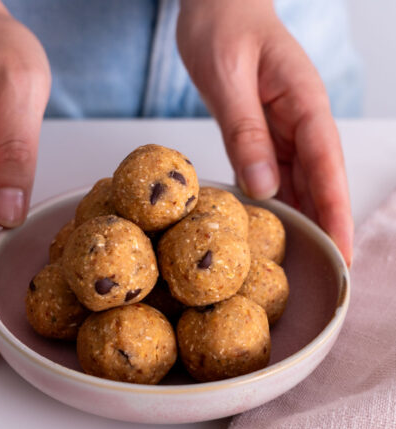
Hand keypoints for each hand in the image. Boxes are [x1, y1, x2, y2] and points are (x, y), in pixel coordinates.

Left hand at [178, 0, 352, 265]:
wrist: (215, 6)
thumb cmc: (222, 27)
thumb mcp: (228, 79)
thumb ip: (245, 133)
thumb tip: (263, 187)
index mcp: (303, 103)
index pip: (327, 166)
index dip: (336, 212)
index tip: (342, 251)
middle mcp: (301, 121)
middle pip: (320, 181)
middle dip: (327, 226)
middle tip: (329, 272)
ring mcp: (284, 129)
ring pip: (300, 182)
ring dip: (303, 219)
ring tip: (302, 261)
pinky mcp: (264, 135)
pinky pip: (275, 174)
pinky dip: (276, 202)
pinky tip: (272, 226)